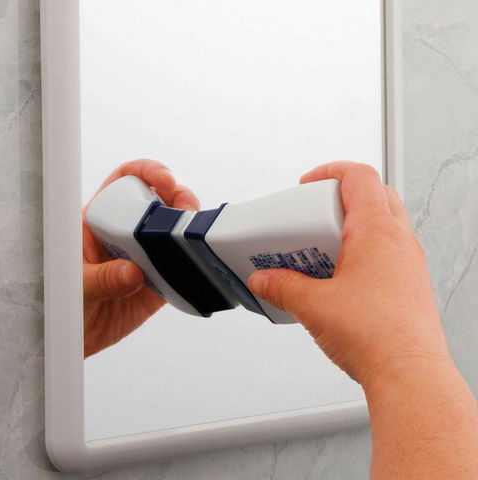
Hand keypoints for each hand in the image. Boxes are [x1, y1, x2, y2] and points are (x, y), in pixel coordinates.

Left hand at [83, 159, 199, 357]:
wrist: (74, 336)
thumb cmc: (62, 302)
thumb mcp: (74, 286)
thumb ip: (101, 279)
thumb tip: (133, 272)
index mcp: (100, 220)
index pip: (125, 181)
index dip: (147, 172)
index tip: (165, 181)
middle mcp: (127, 232)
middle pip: (159, 200)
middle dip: (179, 196)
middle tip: (187, 208)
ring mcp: (146, 255)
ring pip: (176, 230)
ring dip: (190, 227)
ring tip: (195, 235)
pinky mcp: (160, 280)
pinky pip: (182, 265)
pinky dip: (194, 262)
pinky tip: (199, 262)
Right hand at [247, 161, 451, 388]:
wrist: (409, 375)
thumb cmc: (378, 337)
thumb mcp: (313, 305)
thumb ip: (282, 286)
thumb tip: (265, 279)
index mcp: (377, 232)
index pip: (359, 176)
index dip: (330, 171)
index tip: (309, 183)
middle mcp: (399, 241)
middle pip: (374, 194)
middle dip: (340, 197)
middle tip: (315, 217)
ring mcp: (408, 262)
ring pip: (382, 222)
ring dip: (352, 225)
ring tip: (323, 249)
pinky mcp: (408, 282)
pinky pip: (385, 250)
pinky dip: (362, 250)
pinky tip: (340, 277)